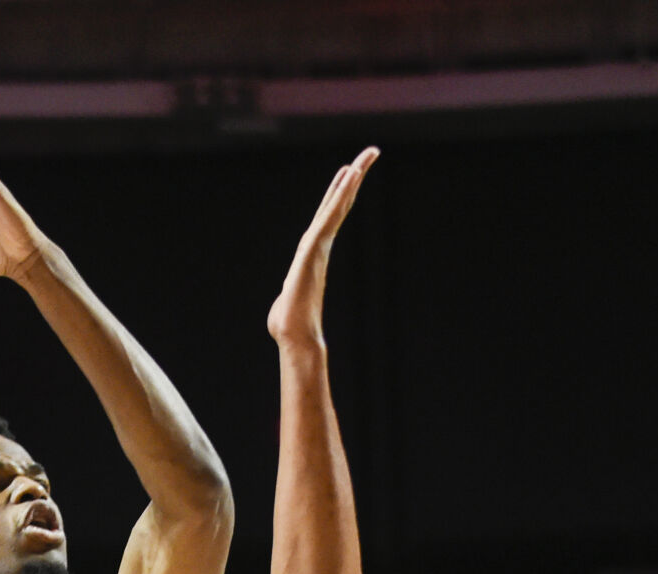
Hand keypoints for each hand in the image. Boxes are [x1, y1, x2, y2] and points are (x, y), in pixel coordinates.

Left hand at [267, 147, 378, 347]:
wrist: (294, 337)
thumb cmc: (288, 325)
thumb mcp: (287, 300)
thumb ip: (289, 294)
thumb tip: (286, 307)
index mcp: (313, 252)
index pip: (329, 216)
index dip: (340, 193)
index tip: (350, 171)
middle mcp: (318, 246)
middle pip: (338, 205)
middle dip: (353, 178)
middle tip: (370, 153)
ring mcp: (318, 247)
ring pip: (336, 207)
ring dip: (349, 182)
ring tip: (363, 159)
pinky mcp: (314, 249)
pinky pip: (329, 218)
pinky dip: (339, 198)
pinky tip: (348, 179)